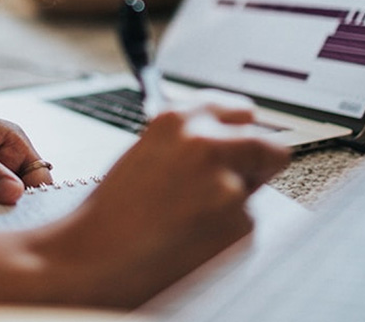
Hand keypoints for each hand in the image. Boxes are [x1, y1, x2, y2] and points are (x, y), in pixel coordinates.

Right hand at [32, 103, 289, 307]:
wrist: (96, 255)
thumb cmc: (114, 209)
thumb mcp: (148, 149)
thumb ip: (190, 137)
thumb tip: (227, 138)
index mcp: (178, 118)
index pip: (241, 110)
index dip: (243, 129)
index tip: (245, 137)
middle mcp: (207, 142)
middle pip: (268, 145)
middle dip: (258, 163)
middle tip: (237, 179)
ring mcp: (227, 183)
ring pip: (255, 189)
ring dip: (236, 200)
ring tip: (192, 216)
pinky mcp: (239, 224)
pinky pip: (247, 224)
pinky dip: (228, 232)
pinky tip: (193, 236)